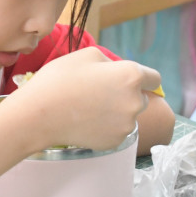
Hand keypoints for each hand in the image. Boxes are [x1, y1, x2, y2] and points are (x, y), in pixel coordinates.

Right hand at [6, 47, 160, 152]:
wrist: (40, 115)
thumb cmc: (60, 79)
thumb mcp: (87, 55)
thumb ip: (111, 62)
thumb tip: (117, 72)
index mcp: (131, 76)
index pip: (155, 78)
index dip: (143, 78)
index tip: (131, 81)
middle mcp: (135, 102)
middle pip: (142, 98)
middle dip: (127, 95)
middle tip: (101, 94)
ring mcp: (126, 125)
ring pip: (129, 116)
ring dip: (117, 112)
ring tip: (90, 109)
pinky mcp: (115, 141)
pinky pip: (117, 131)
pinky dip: (107, 128)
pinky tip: (87, 122)